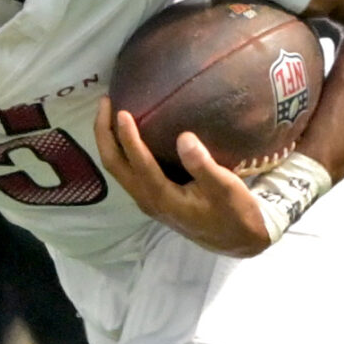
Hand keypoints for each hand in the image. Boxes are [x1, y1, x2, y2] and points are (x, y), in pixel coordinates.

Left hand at [94, 100, 272, 256]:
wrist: (238, 241)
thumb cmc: (234, 213)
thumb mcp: (225, 188)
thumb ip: (203, 165)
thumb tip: (183, 137)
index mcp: (163, 197)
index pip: (137, 162)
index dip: (127, 136)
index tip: (122, 110)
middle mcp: (148, 199)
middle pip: (114, 165)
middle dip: (104, 133)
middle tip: (105, 102)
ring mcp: (148, 200)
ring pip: (119, 169)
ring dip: (110, 141)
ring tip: (109, 113)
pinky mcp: (154, 197)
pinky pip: (128, 171)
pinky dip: (122, 150)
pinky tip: (127, 134)